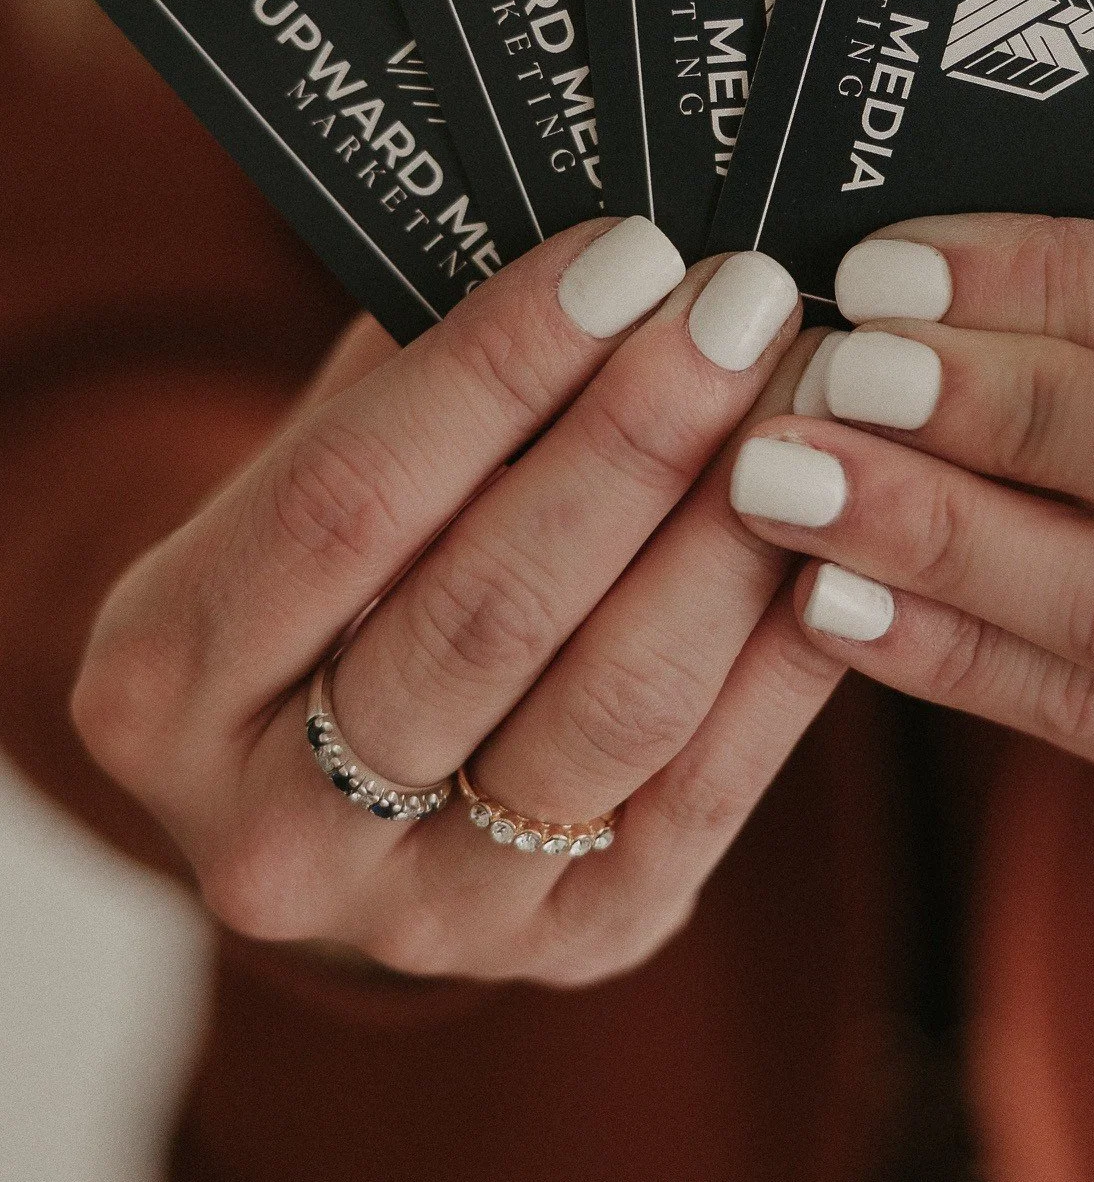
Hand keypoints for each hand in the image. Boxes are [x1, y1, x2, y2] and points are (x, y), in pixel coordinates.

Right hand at [71, 221, 841, 980]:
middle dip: (638, 438)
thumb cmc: (344, 559)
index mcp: (163, 677)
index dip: (498, 368)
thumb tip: (610, 236)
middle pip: (489, 610)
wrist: (340, 776)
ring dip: (733, 528)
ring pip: (617, 704)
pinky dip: (789, 646)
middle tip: (744, 302)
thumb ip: (428, 364)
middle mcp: (274, 829)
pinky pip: (711, 786)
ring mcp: (429, 914)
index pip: (348, 500)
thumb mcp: (324, 459)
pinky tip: (841, 524)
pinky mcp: (577, 945)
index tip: (628, 252)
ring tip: (810, 392)